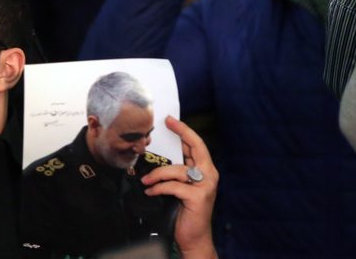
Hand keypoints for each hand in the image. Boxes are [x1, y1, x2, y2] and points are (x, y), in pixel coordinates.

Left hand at [143, 116, 218, 258]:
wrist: (194, 236)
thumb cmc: (185, 209)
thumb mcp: (181, 185)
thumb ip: (177, 170)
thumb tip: (160, 152)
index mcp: (206, 170)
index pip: (197, 145)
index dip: (184, 130)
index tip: (170, 119)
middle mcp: (210, 175)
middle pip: (196, 148)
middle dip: (180, 133)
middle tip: (164, 124)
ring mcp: (206, 186)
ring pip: (178, 170)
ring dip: (157, 174)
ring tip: (145, 181)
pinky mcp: (198, 197)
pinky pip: (173, 186)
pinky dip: (159, 188)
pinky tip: (151, 192)